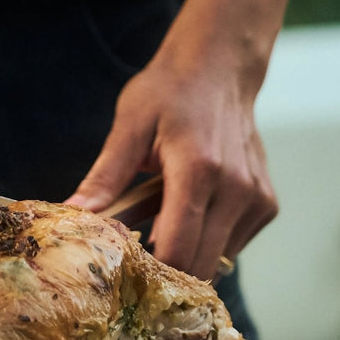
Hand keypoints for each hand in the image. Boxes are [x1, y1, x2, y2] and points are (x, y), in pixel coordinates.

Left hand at [66, 52, 276, 280]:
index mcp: (198, 169)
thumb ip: (104, 177)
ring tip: (164, 220)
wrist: (220, 67)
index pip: (177, 250)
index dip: (149, 271)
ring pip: (217, 261)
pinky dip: (208, 241)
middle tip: (137, 254)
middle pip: (199, 266)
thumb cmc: (169, 92)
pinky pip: (232, 246)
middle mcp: (236, 188)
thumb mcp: (129, 126)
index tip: (123, 269)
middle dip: (165, 271)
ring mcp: (256, 198)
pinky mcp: (266, 205)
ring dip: (188, 254)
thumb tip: (72, 214)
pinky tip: (192, 211)